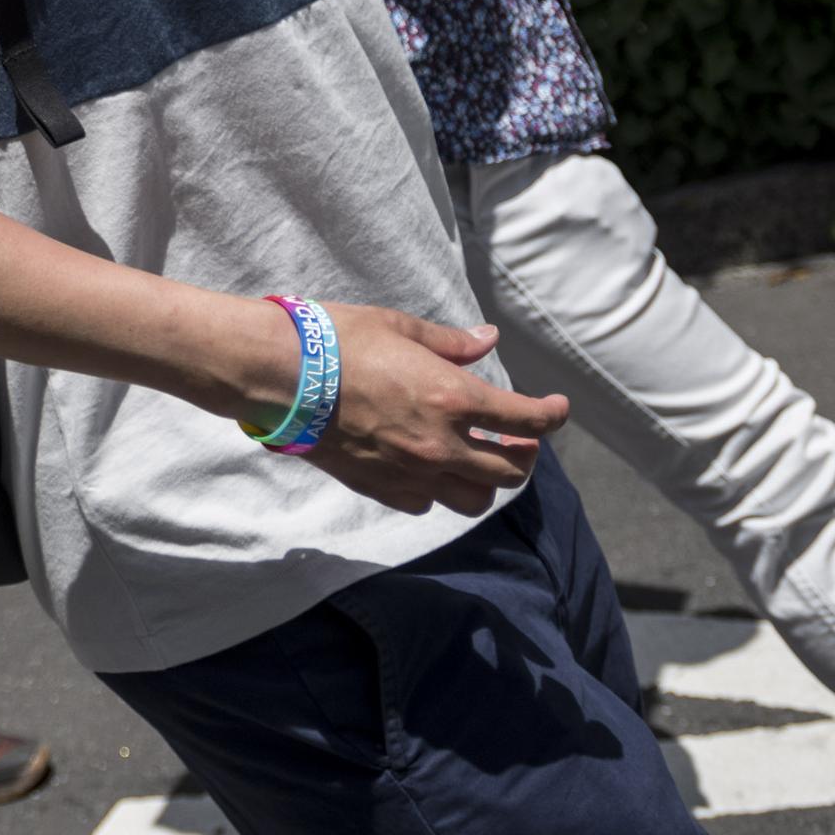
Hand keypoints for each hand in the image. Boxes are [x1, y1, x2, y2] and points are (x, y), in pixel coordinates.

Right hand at [299, 303, 562, 514]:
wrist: (278, 374)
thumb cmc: (338, 340)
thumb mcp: (400, 328)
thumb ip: (451, 343)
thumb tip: (488, 340)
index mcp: (452, 398)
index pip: (528, 421)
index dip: (553, 414)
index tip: (556, 407)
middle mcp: (440, 444)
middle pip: (511, 470)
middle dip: (524, 453)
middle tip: (516, 436)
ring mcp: (409, 472)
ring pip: (475, 499)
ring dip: (485, 480)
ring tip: (476, 459)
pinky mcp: (378, 486)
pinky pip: (425, 505)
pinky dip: (436, 491)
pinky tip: (426, 469)